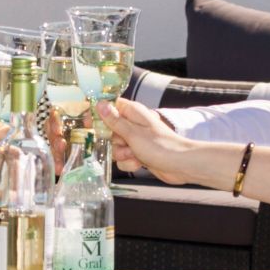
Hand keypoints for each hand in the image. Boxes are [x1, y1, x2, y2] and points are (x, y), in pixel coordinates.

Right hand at [96, 99, 213, 186]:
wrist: (180, 165)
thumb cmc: (161, 146)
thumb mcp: (133, 133)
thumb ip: (114, 120)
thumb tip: (100, 104)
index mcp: (133, 112)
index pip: (110, 106)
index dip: (98, 114)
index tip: (89, 124)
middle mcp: (133, 124)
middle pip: (109, 130)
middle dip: (113, 141)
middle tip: (124, 143)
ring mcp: (135, 140)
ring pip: (115, 146)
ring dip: (121, 154)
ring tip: (134, 155)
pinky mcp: (138, 153)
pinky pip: (123, 158)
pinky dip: (129, 162)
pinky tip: (139, 163)